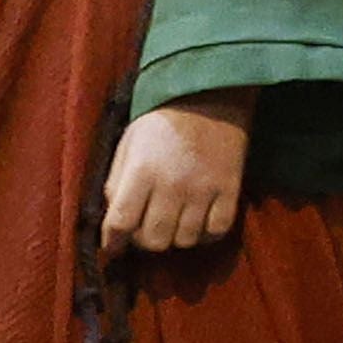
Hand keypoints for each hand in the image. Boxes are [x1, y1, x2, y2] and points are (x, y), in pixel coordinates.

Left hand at [99, 93, 250, 257]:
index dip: (113, 241)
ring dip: (174, 237)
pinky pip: (215, 232)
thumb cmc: (162, 121)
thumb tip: (113, 220)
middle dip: (144, 240)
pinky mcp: (229, 191)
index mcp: (141, 170)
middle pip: (153, 240)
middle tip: (145, 229)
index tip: (113, 246)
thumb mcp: (128, 143)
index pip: (121, 222)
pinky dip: (204, 235)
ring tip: (172, 223)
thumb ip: (116, 182)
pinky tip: (197, 223)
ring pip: (184, 241)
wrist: (210, 96)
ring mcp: (203, 190)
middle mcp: (172, 184)